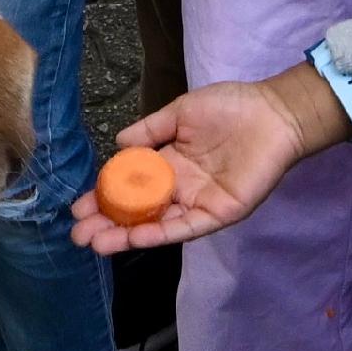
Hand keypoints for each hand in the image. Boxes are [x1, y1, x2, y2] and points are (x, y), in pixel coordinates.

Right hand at [67, 66, 340, 252]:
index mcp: (169, 163)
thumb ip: (150, 129)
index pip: (130, 186)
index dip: (104, 196)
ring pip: (156, 225)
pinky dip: (160, 234)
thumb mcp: (182, 112)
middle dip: (107, 224)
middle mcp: (179, 188)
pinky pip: (185, 228)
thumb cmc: (231, 107)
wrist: (273, 113)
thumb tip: (118, 143)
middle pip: (137, 212)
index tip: (78, 207)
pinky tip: (135, 238)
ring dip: (126, 236)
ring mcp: (197, 203)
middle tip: (78, 234)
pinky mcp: (218, 213)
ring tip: (96, 243)